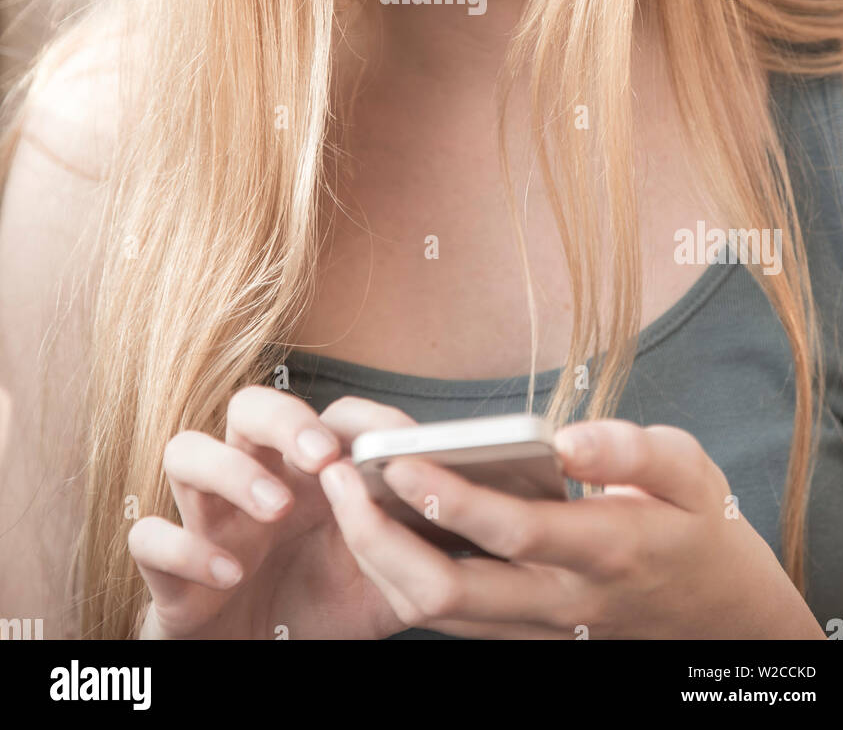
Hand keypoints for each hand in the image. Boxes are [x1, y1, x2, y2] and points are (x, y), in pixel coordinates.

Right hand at [130, 388, 421, 639]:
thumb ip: (416, 544)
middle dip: (284, 419)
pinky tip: (230, 573)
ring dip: (229, 471)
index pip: (325, 414)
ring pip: (184, 451)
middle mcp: (251, 482)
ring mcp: (206, 520)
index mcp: (305, 474)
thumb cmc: (320, 606)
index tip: (396, 444)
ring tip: (276, 508)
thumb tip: (467, 507)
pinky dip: (185, 549)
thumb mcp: (383, 582)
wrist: (262, 662)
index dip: (358, 417)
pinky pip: (149, 536)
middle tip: (321, 456)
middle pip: (246, 406)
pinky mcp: (167, 570)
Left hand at [318, 419, 826, 639]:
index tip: (398, 457)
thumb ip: (631, 448)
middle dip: (379, 537)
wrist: (720, 618)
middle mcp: (563, 599)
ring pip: (436, 613)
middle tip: (338, 476)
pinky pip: (447, 617)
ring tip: (341, 492)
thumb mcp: (690, 471)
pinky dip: (399, 576)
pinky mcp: (522, 632)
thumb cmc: (699, 526)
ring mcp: (538, 625)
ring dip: (377, 558)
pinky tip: (373, 524)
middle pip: (451, 590)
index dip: (451, 499)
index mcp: (608, 548)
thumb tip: (567, 436)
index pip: (514, 532)